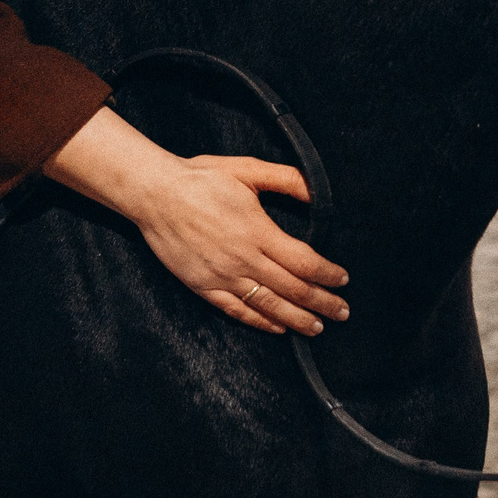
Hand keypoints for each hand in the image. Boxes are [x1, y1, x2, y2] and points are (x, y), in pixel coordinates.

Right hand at [41, 108, 349, 335]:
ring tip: (317, 328)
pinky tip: (277, 327)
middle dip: (322, 302)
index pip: (304, 261)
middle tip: (342, 312)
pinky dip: (260, 322)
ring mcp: (222, 276)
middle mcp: (243, 259)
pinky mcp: (203, 286)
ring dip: (296, 319)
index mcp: (257, 231)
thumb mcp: (247, 169)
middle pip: (292, 289)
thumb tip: (317, 192)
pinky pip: (237, 310)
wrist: (154, 194)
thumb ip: (286, 179)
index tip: (342, 279)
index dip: (327, 274)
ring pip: (268, 305)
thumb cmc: (201, 179)